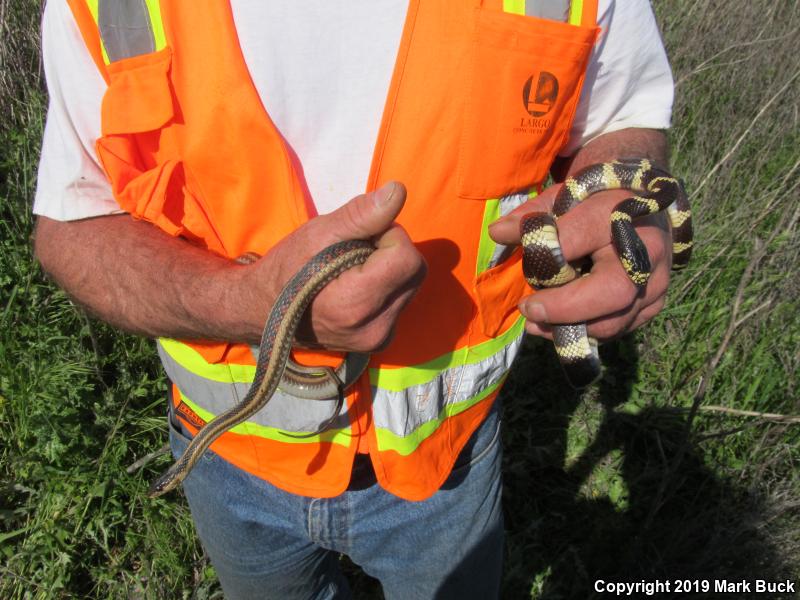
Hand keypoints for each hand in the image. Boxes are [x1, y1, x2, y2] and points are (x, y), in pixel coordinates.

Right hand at [237, 182, 426, 351]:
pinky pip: (401, 300)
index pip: (406, 256)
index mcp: (357, 304)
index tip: (357, 239)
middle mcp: (375, 329)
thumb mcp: (319, 234)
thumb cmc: (286, 269)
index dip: (386, 236)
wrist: (263, 311)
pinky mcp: (381, 341)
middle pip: (414, 271)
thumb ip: (361, 215)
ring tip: (350, 271)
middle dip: (390, 251)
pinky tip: (356, 287)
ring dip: (388, 268)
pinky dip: (385, 286)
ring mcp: (380, 339)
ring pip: (410, 284)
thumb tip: (398, 192)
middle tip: (352, 252)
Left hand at [488, 183, 671, 340]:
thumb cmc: (595, 202)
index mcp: (621, 211)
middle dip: (565, 308)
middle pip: (612, 291)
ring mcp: (656, 281)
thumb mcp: (565, 197)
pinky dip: (583, 332)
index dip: (550, 253)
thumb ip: (533, 215)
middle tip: (529, 309)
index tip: (524, 267)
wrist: (642, 207)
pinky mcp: (654, 305)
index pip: (582, 234)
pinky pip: (617, 329)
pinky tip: (556, 326)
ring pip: (614, 320)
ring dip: (568, 327)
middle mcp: (648, 248)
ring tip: (535, 320)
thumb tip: (497, 232)